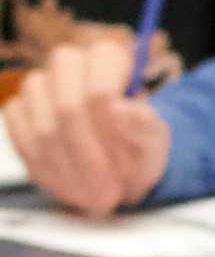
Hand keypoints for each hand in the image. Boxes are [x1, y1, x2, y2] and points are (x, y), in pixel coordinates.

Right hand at [1, 37, 171, 216]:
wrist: (122, 161)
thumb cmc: (139, 145)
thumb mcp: (156, 140)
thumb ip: (146, 126)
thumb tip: (121, 109)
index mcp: (106, 58)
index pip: (100, 91)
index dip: (112, 135)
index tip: (128, 169)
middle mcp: (67, 64)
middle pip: (68, 110)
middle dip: (89, 159)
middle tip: (110, 194)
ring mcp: (37, 86)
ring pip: (43, 130)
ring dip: (70, 172)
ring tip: (96, 198)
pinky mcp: (17, 111)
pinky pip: (24, 142)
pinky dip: (50, 174)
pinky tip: (72, 191)